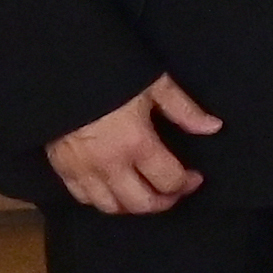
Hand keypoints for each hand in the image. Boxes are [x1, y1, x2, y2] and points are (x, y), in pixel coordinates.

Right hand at [46, 74, 218, 214]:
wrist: (59, 65)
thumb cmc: (110, 70)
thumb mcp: (153, 83)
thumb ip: (184, 110)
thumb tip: (213, 127)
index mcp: (136, 144)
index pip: (168, 181)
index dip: (187, 184)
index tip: (195, 177)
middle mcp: (109, 164)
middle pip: (141, 203)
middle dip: (163, 202)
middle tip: (173, 191)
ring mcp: (81, 169)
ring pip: (110, 207)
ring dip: (132, 206)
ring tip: (145, 192)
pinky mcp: (60, 167)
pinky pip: (82, 197)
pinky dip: (101, 199)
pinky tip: (112, 188)